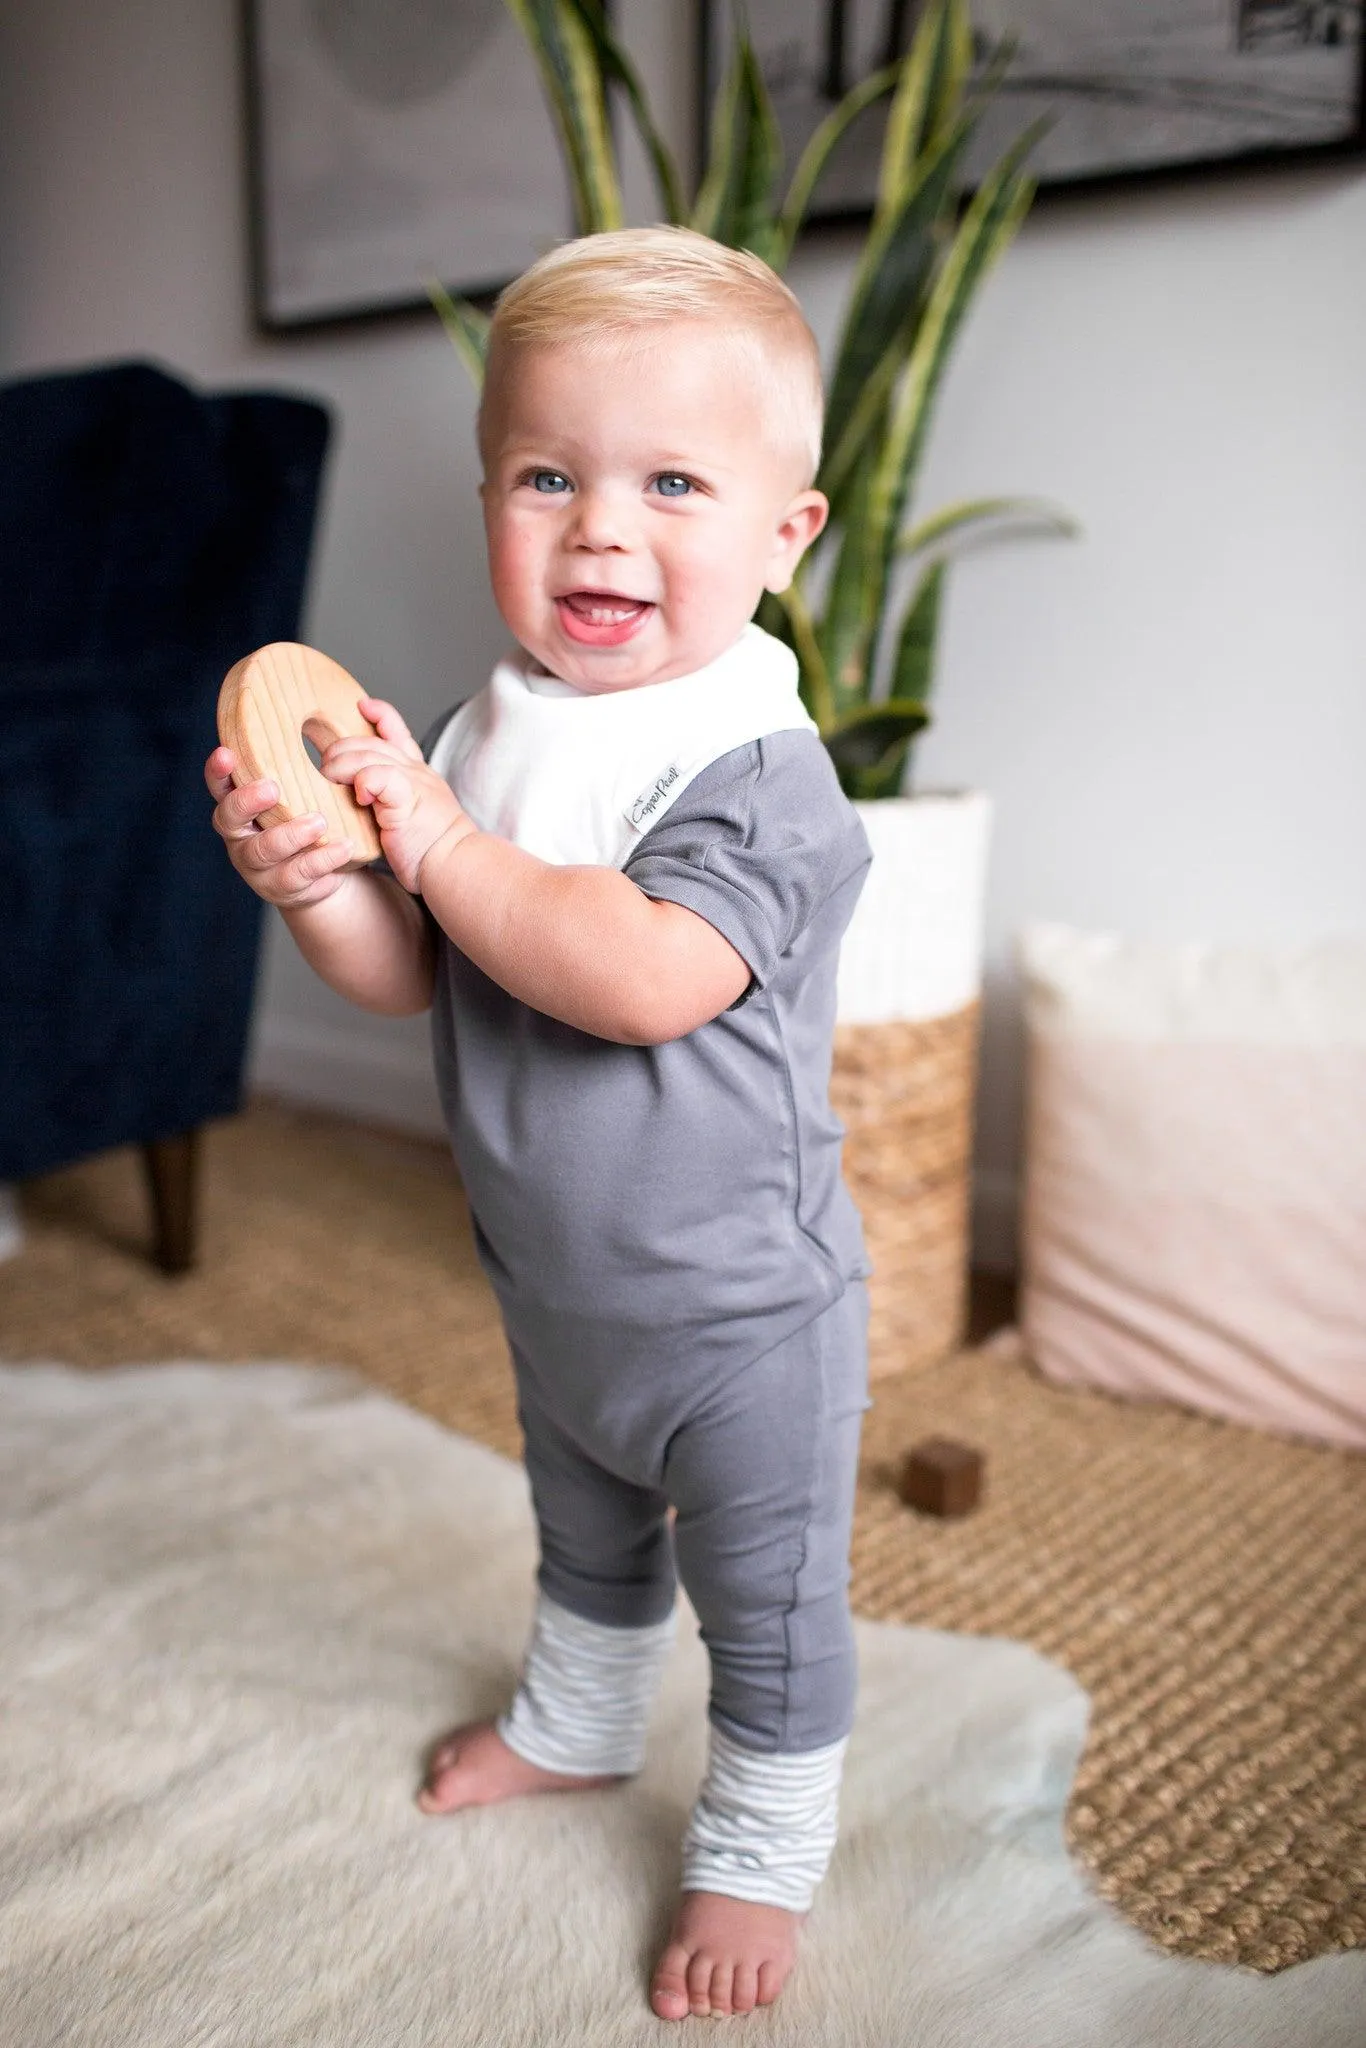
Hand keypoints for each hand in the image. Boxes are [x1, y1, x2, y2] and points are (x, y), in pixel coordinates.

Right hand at [205, 747, 356, 907]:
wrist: (328, 872)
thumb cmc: (314, 819)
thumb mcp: (309, 790)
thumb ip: (308, 761)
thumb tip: (341, 713)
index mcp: (241, 804)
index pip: (220, 784)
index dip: (218, 771)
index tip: (225, 753)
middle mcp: (241, 834)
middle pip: (229, 818)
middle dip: (248, 801)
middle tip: (272, 787)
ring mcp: (257, 864)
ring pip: (264, 850)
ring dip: (291, 834)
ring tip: (320, 822)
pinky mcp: (281, 887)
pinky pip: (298, 875)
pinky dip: (321, 860)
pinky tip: (343, 847)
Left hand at [321, 696, 474, 894]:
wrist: (457, 865)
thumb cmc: (433, 851)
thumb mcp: (410, 817)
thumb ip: (388, 801)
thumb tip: (359, 798)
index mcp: (417, 774)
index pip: (398, 732)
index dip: (380, 715)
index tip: (363, 705)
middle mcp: (415, 772)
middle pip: (372, 742)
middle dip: (343, 746)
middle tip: (326, 762)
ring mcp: (413, 783)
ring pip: (370, 755)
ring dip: (343, 763)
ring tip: (329, 776)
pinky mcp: (406, 799)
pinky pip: (378, 776)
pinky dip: (363, 780)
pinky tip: (359, 795)